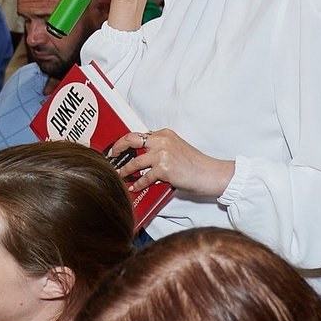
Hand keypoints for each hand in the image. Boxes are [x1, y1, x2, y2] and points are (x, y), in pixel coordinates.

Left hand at [107, 125, 233, 198]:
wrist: (209, 173)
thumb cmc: (194, 164)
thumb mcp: (176, 148)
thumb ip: (159, 148)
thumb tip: (141, 155)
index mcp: (164, 134)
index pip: (139, 134)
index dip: (125, 141)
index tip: (117, 147)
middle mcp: (161, 141)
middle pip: (131, 140)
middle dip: (117, 148)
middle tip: (112, 156)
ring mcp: (162, 154)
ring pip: (134, 162)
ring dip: (124, 171)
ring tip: (120, 176)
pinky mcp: (163, 169)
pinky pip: (144, 178)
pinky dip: (137, 184)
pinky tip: (133, 187)